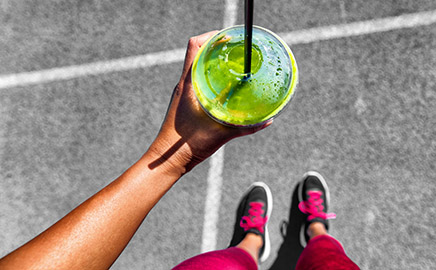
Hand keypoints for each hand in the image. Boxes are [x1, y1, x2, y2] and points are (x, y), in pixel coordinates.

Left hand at [149, 31, 271, 172]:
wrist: (167, 160)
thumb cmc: (186, 146)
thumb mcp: (220, 134)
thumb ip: (245, 127)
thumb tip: (268, 120)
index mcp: (188, 84)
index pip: (195, 46)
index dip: (212, 36)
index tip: (229, 37)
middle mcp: (184, 85)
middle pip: (198, 53)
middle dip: (217, 47)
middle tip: (237, 49)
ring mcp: (184, 93)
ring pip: (198, 68)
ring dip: (214, 62)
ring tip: (234, 64)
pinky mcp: (186, 103)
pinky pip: (199, 82)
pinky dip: (212, 78)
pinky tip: (227, 87)